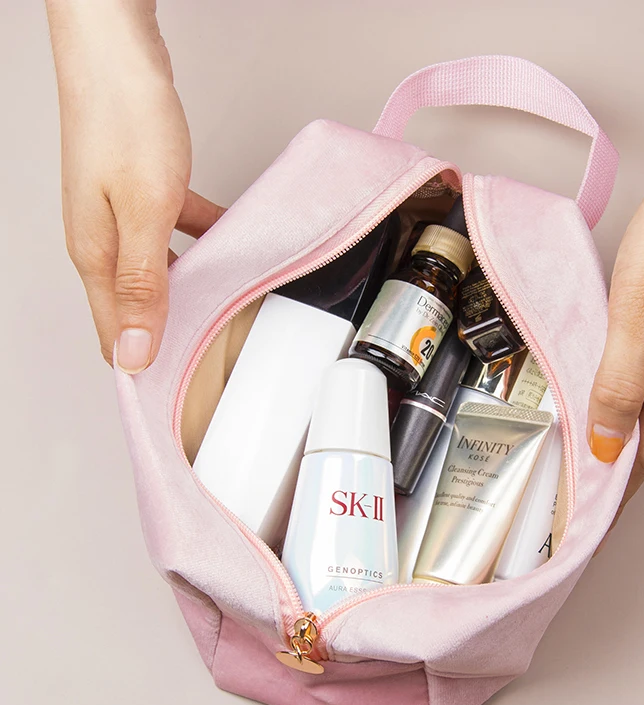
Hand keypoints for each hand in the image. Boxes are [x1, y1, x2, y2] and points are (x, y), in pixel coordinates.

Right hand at [48, 0, 223, 370]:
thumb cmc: (123, 117)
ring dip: (189, 293)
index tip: (179, 396)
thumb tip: (134, 349)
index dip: (145, 367)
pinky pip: (175, 233)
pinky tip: (227, 247)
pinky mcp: (142, 191)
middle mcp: (103, 242)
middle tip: (211, 361)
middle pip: (137, 309)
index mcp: (96, 256)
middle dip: (169, 338)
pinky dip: (200, 245)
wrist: (116, 48)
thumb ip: (143, 283)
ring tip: (226, 312)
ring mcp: (122, 215)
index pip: (116, 335)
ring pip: (158, 273)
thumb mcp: (143, 211)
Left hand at [588, 119, 643, 526]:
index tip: (595, 510)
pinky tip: (617, 384)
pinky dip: (643, 383)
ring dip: (631, 417)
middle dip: (623, 453)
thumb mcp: (638, 307)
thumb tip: (610, 440)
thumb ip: (619, 379)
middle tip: (584, 482)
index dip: (621, 477)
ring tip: (593, 441)